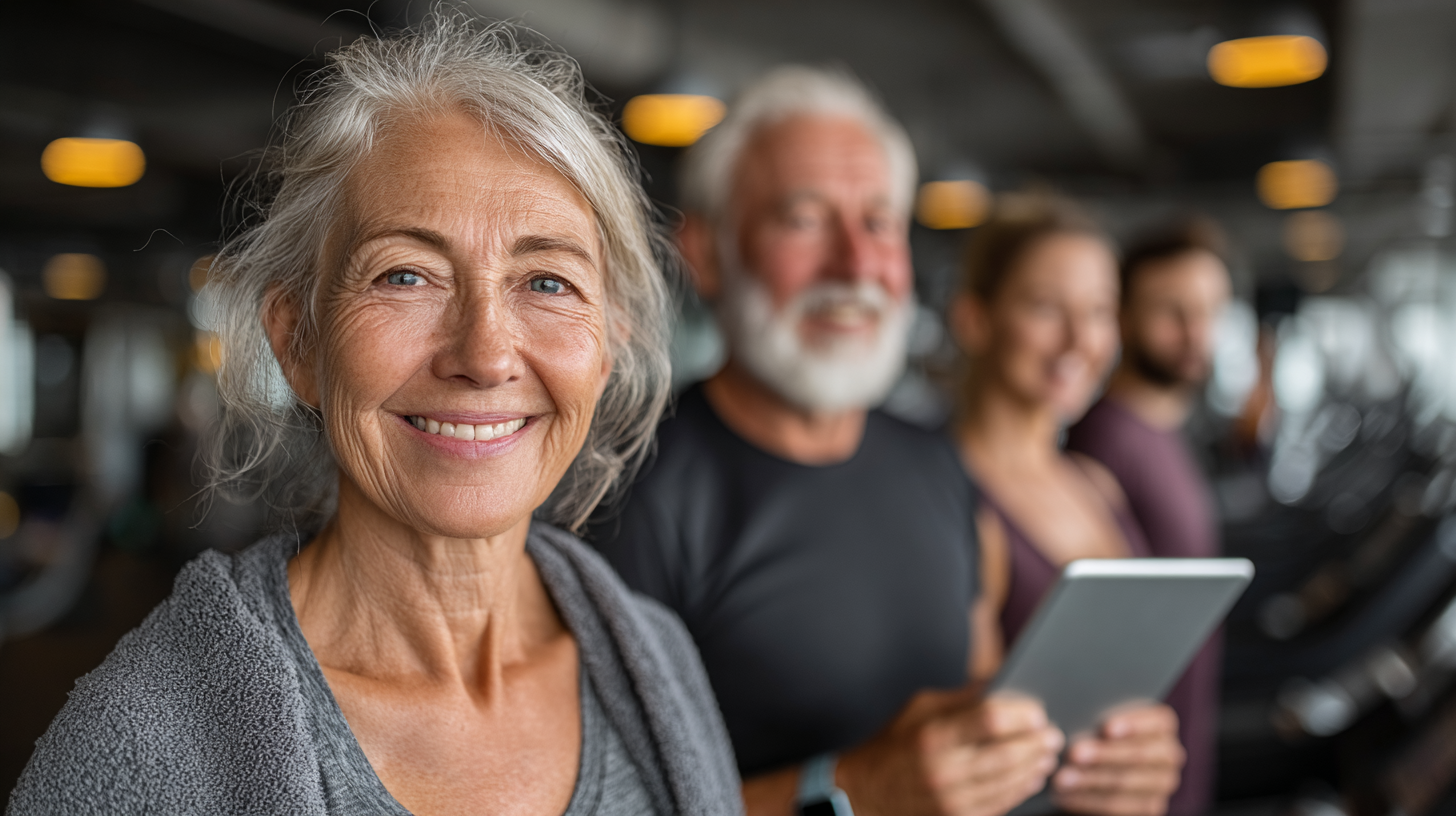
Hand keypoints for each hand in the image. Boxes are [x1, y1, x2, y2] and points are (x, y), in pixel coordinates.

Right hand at [836, 688, 1063, 815]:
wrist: (865, 791)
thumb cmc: (895, 743)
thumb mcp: (921, 708)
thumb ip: (963, 700)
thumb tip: (1005, 688)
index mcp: (934, 735)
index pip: (990, 720)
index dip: (1021, 715)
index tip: (1037, 712)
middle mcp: (943, 770)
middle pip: (1007, 755)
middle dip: (1037, 744)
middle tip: (1054, 735)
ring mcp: (951, 800)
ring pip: (1009, 784)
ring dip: (1034, 769)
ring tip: (1047, 756)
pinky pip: (999, 805)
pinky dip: (1019, 790)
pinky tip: (1030, 778)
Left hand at [1051, 703, 1183, 815]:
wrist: (1101, 771)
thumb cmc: (1096, 734)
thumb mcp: (1098, 721)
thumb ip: (1096, 716)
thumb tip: (1076, 716)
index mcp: (1162, 726)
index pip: (1157, 722)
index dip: (1133, 725)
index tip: (1106, 728)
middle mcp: (1169, 755)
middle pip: (1138, 755)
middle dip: (1103, 754)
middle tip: (1073, 753)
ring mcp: (1161, 785)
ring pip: (1124, 783)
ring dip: (1090, 780)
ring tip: (1062, 778)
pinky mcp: (1149, 808)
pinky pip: (1117, 807)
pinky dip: (1088, 800)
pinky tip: (1066, 795)